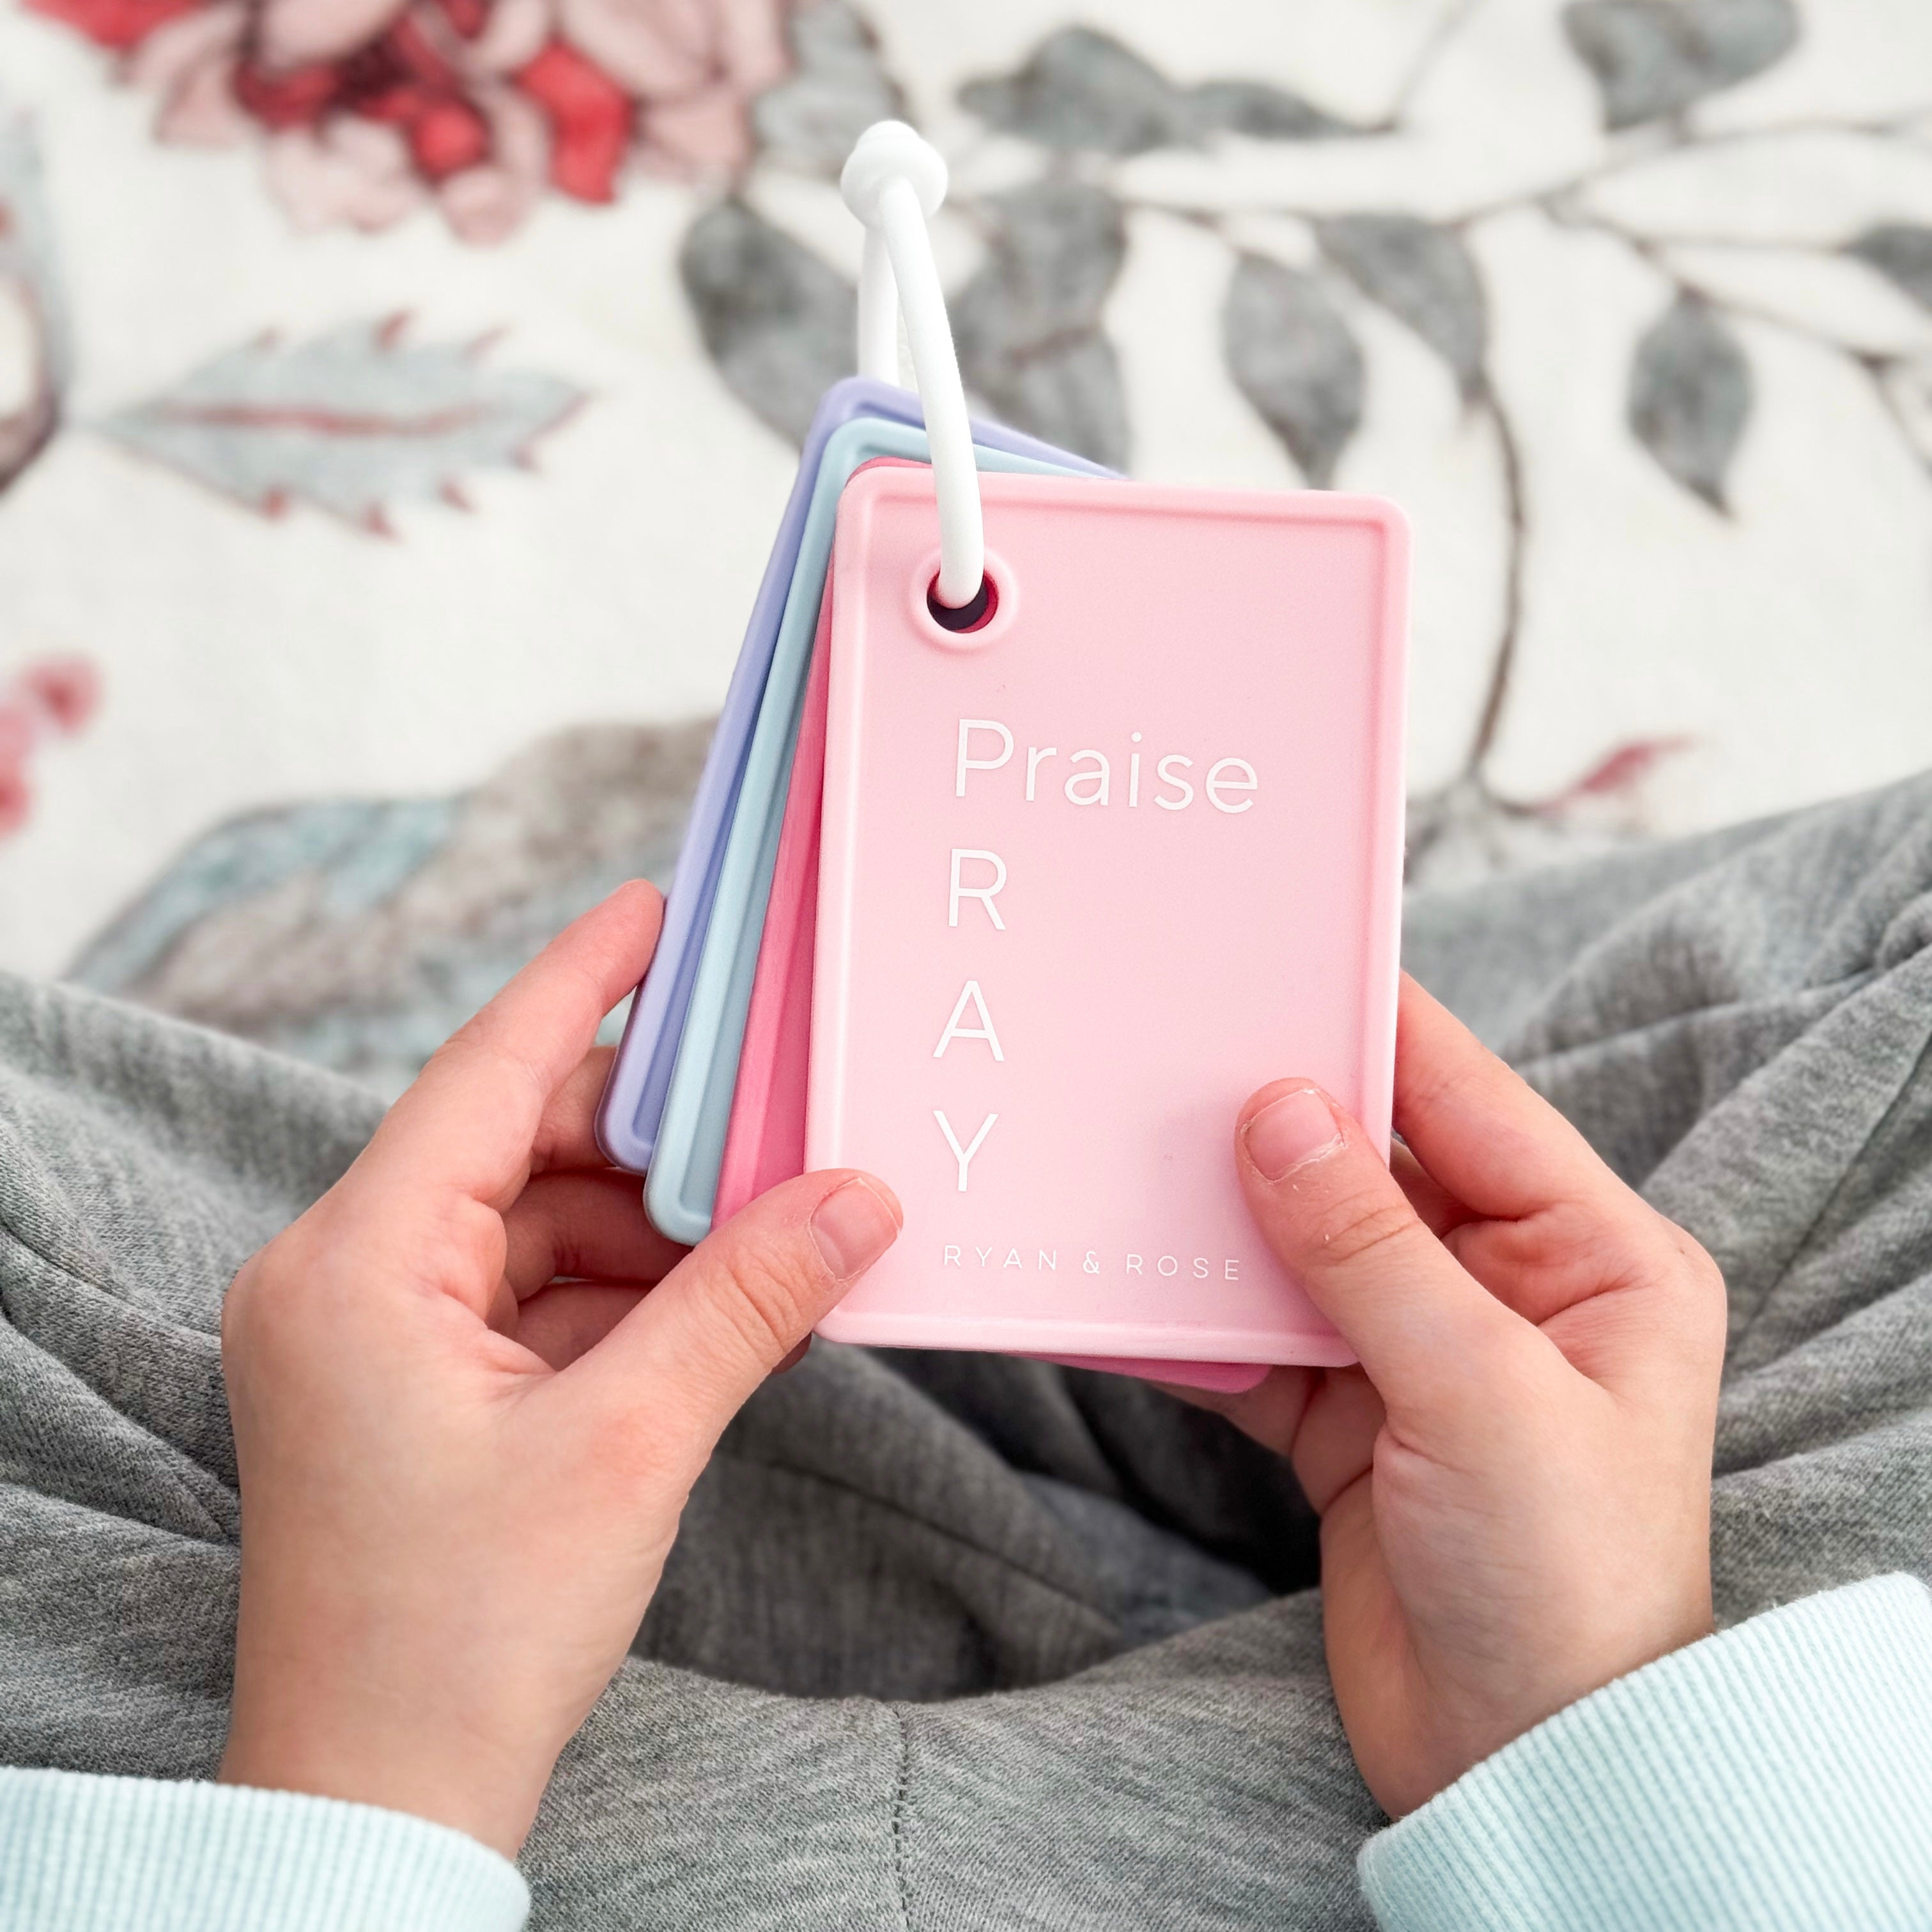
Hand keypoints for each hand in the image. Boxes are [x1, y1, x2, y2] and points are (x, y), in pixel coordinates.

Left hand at [217, 883, 901, 1855]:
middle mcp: (344, 1279)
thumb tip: (860, 1195)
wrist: (381, 1805)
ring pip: (537, 1223)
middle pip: (520, 1147)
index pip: (485, 1073)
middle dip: (654, 1141)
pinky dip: (627, 1292)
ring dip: (655, 1228)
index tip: (658, 910)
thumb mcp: (630, 1445)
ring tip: (774, 1230)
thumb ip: (748, 1300)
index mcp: (353, 1264)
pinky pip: (534, 1295)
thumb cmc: (462, 1636)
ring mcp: (376, 1337)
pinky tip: (722, 1302)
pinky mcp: (415, 1390)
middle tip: (779, 1115)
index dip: (582, 982)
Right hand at [1182, 974, 1724, 1817]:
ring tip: (1122, 1171)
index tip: (1275, 965)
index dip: (1373, 1031)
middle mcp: (1510, 1289)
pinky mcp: (1353, 1423)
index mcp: (1595, 1258)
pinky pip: (1258, 1345)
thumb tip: (1279, 1113)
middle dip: (1273, 1129)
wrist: (1525, 1774)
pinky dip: (1194, 1327)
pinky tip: (1123, 1297)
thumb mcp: (1478, 1394)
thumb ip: (1368, 1248)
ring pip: (1301, 1253)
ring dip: (1219, 1226)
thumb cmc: (1565, 1586)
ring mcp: (1423, 1355)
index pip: (1469, 1103)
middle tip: (1165, 1067)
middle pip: (1373, 1169)